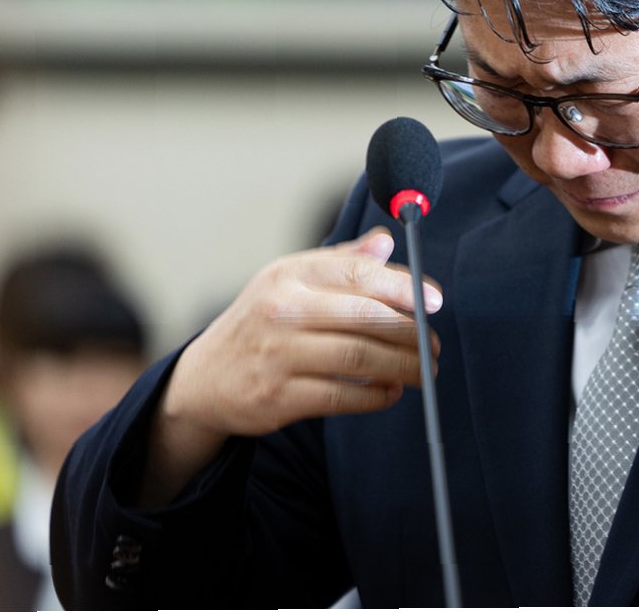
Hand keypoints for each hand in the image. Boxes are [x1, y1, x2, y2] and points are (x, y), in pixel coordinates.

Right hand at [138, 228, 439, 504]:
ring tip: (425, 371)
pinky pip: (341, 396)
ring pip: (358, 358)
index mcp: (290, 274)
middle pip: (365, 317)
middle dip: (411, 332)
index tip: (435, 301)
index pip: (358, 273)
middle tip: (434, 344)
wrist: (204, 378)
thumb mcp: (290, 281)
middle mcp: (282, 310)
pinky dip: (375, 396)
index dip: (404, 287)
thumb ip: (341, 263)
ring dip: (402, 366)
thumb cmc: (261, 323)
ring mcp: (278, 354)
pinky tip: (391, 392)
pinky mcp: (277, 397)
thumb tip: (387, 241)